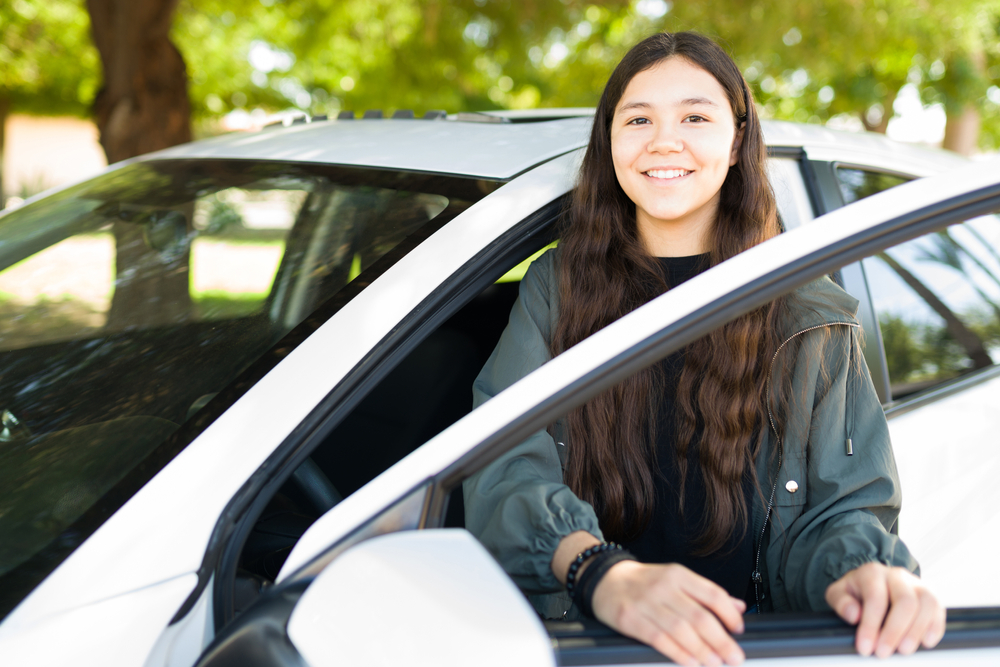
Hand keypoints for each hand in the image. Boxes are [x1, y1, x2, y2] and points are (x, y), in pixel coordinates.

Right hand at [591, 560, 745, 666]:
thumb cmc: (644, 582)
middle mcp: (663, 586)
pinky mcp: (630, 618)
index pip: (712, 594)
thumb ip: (705, 593)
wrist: (605, 579)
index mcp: (678, 574)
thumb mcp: (675, 579)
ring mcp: (645, 602)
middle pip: (699, 616)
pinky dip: (677, 652)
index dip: (729, 615)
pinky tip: (690, 661)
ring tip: (715, 662)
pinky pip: (659, 639)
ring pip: (681, 630)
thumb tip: (738, 607)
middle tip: (734, 656)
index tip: (739, 630)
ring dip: (702, 650)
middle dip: (721, 640)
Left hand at [825, 562, 945, 657]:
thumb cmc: (855, 592)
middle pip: (905, 602)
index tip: (865, 647)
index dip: (870, 625)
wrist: (871, 583)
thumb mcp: (838, 594)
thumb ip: (841, 602)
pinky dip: (935, 627)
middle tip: (883, 653)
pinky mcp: (930, 595)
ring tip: (903, 651)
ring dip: (916, 631)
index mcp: (872, 573)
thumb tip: (853, 615)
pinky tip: (926, 642)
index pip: (876, 598)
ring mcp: (916, 583)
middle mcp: (897, 575)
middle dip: (894, 631)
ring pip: (927, 604)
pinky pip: (939, 609)